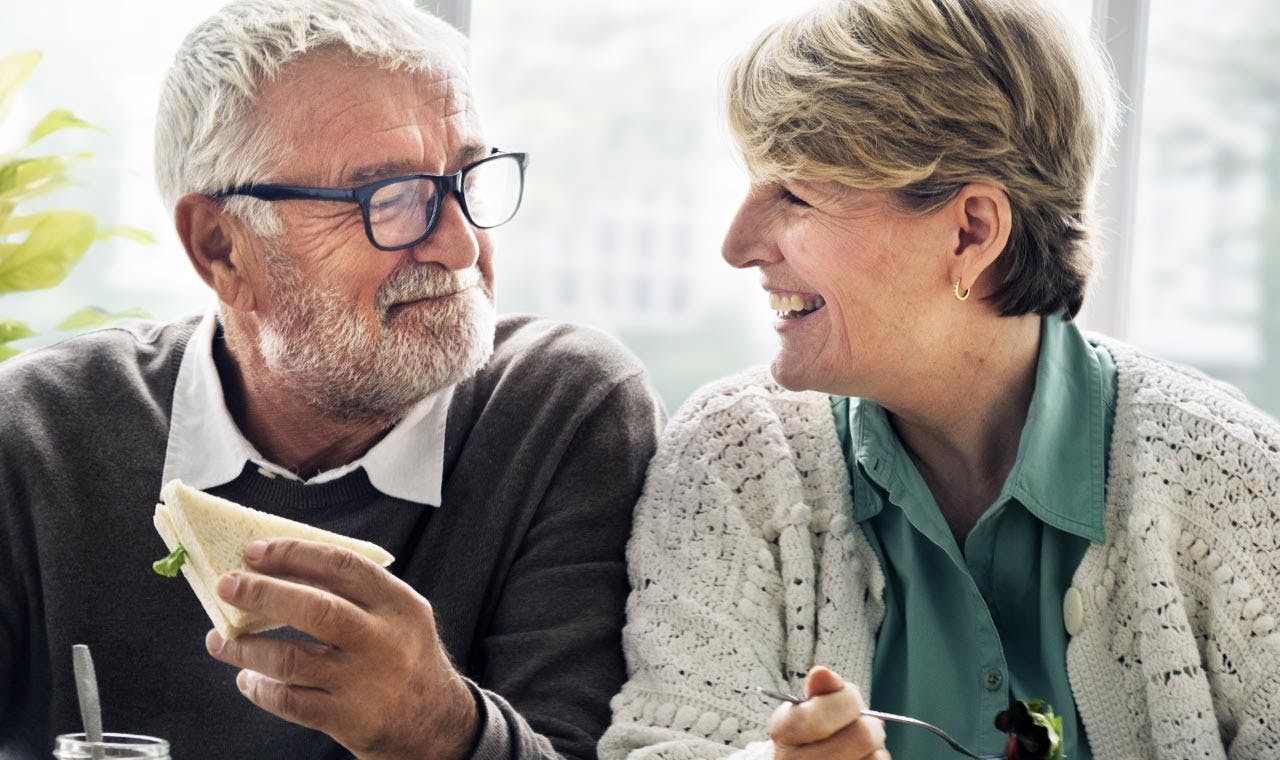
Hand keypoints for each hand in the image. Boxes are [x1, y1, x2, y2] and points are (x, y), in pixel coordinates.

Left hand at [205, 538, 478, 759]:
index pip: (342, 566)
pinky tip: (248, 679)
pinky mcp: (350, 719)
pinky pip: (291, 701)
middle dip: (263, 593)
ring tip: (220, 640)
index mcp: (399, 604)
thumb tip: (280, 571)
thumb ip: (356, 595)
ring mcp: (366, 682)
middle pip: (315, 609)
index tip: (256, 550)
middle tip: (226, 585)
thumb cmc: (404, 658)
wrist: (438, 724)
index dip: (295, 554)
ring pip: (292, 659)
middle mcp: (385, 640)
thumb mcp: (399, 617)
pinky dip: (261, 688)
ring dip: (247, 648)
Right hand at [769, 666, 888, 759]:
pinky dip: (875, 759)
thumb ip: (818, 691)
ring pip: (876, 756)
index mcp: (784, 733)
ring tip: (857, 744)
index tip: (849, 699)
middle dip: (869, 722)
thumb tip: (822, 673)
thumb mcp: (805, 708)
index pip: (827, 713)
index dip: (848, 699)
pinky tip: (859, 757)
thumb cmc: (806, 735)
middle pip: (862, 735)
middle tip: (862, 722)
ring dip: (875, 746)